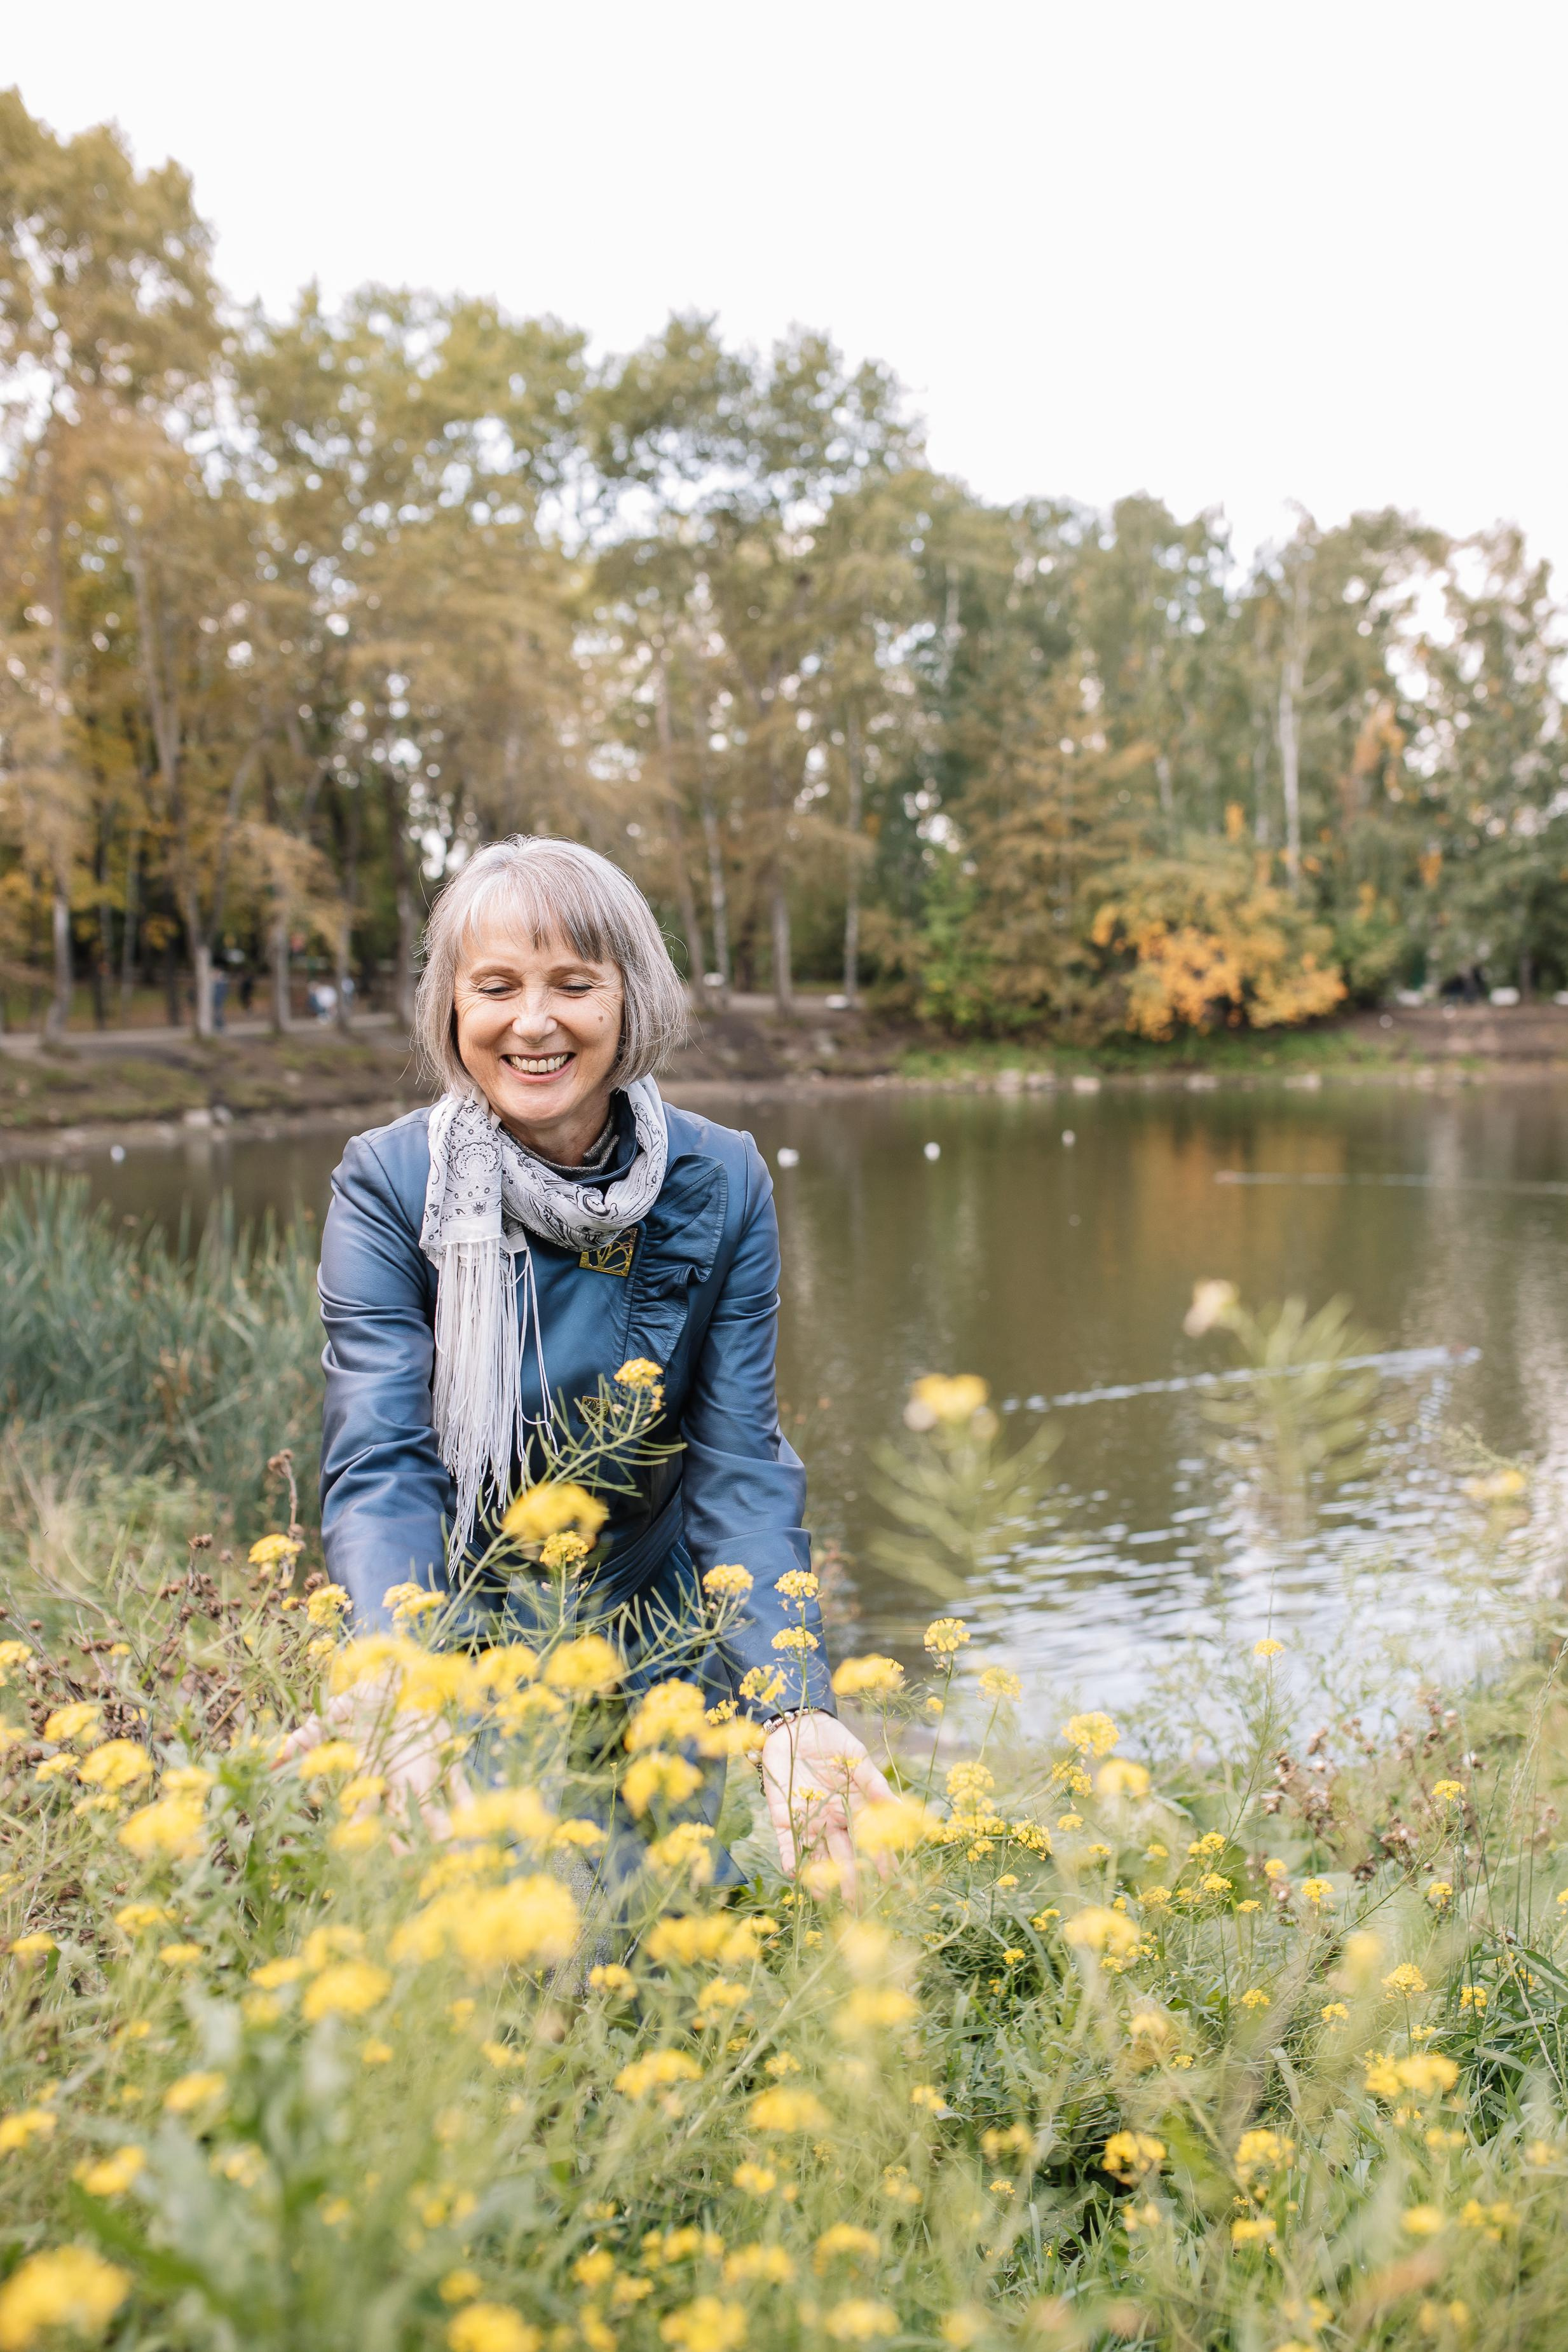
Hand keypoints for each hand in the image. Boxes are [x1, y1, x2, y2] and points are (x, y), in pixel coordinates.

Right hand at [272, 1670, 472, 1848]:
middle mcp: (398, 1782)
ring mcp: (426, 1773)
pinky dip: (467, 1803)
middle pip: (402, 1822)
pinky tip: (475, 1823)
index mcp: (372, 1775)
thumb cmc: (366, 1700)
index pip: (366, 1810)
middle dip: (406, 1847)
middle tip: (414, 1872)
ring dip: (442, 1835)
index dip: (363, 1829)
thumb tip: (280, 1755)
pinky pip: (459, 1786)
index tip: (361, 1847)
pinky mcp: (448, 1759)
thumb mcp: (336, 1713)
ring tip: (452, 1860)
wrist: (401, 1678)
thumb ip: (309, 1735)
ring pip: (433, 1812)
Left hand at [759, 1711, 894, 1899]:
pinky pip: (787, 1842)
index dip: (881, 1861)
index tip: (891, 1882)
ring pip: (816, 1856)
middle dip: (850, 1881)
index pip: (870, 1841)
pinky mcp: (784, 1816)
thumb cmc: (832, 1741)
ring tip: (824, 1898)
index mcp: (854, 1809)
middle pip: (844, 1857)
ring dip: (819, 1877)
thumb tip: (898, 1807)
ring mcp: (809, 1821)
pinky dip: (789, 1856)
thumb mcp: (856, 1758)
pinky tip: (793, 1871)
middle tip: (856, 1906)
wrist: (796, 1725)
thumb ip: (873, 1783)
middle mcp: (833, 1821)